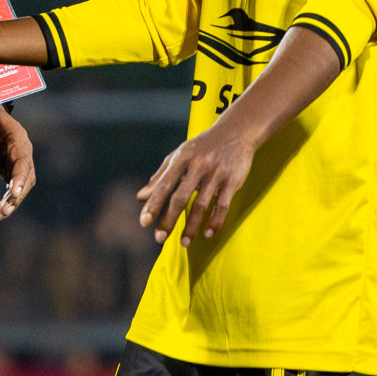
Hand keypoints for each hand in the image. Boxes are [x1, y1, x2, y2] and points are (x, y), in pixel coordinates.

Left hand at [0, 105, 34, 220]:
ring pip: (22, 185)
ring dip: (12, 202)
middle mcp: (22, 151)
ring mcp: (18, 161)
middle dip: (16, 196)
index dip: (19, 179)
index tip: (14, 194)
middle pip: (27, 177)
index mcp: (17, 138)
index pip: (22, 161)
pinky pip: (13, 187)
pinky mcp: (10, 168)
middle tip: (3, 212)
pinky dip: (6, 200)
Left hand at [136, 119, 255, 246]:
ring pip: (201, 204)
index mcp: (181, 159)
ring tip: (184, 243)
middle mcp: (197, 166)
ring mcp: (216, 173)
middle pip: (180, 197)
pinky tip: (208, 233)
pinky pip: (223, 204)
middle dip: (169, 219)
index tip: (144, 222)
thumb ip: (160, 176)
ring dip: (192, 225)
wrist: (235, 132)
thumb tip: (140, 197)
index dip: (153, 204)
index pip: (164, 184)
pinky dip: (215, 220)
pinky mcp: (232, 180)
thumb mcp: (179, 156)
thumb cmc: (202, 147)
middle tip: (159, 239)